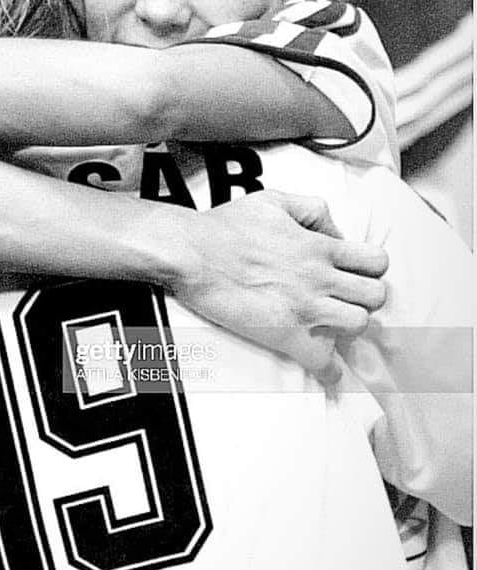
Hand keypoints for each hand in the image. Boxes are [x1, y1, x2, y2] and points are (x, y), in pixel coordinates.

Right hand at [168, 190, 386, 384]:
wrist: (192, 253)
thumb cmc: (224, 229)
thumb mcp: (275, 200)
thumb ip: (313, 210)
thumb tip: (335, 231)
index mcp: (318, 246)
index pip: (376, 261)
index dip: (371, 269)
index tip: (359, 274)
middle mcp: (319, 277)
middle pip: (375, 295)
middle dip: (366, 297)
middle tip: (347, 299)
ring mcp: (305, 307)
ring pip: (359, 324)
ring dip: (349, 327)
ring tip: (333, 326)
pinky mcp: (285, 334)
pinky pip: (324, 362)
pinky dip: (329, 370)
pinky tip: (325, 369)